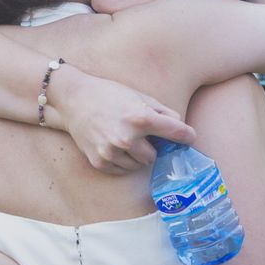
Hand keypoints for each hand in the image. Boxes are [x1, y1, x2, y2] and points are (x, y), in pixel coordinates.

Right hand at [51, 73, 195, 174]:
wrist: (75, 99)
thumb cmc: (110, 94)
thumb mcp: (140, 97)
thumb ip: (163, 112)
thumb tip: (181, 127)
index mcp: (141, 119)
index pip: (176, 133)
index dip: (186, 136)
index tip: (189, 138)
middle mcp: (127, 138)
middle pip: (155, 156)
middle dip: (152, 147)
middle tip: (142, 136)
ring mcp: (112, 152)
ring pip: (139, 165)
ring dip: (137, 156)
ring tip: (126, 139)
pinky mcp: (100, 162)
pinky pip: (122, 170)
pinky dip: (122, 161)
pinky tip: (114, 145)